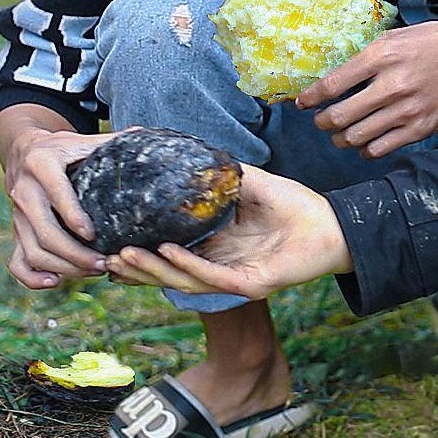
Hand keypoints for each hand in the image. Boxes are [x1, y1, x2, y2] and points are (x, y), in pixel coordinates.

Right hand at [0, 124, 114, 288]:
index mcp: (42, 164)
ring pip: (34, 252)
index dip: (74, 217)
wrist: (23, 151)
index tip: (94, 234)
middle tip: (103, 263)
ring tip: (93, 271)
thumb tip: (145, 136)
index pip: (57, 194)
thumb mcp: (80, 140)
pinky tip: (55, 282)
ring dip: (64, 267)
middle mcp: (24, 192)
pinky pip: (17, 262)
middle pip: (45, 232)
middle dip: (75, 253)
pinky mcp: (16, 232)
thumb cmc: (62, 148)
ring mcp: (17, 216)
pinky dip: (32, 278)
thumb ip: (110, 142)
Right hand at [104, 165, 352, 297]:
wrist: (334, 223)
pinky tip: (165, 251)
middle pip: (168, 274)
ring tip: (123, 256)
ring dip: (152, 269)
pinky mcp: (252, 284)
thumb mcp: (248, 184)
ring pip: (183, 280)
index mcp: (216, 248)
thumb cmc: (295, 206)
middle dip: (135, 268)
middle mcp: (220, 267)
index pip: (170, 256)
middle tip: (102, 256)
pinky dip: (187, 265)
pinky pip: (213, 276)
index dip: (141, 252)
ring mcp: (235, 279)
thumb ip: (218, 174)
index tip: (109, 241)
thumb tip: (186, 152)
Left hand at [296, 19, 437, 158]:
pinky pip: (381, 148)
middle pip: (340, 116)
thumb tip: (336, 77)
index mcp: (382, 56)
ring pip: (357, 137)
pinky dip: (366, 149)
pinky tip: (364, 142)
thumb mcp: (396, 37)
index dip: (311, 98)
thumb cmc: (435, 42)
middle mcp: (392, 85)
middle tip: (320, 121)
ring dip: (340, 139)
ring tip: (339, 135)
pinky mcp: (421, 128)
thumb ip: (366, 57)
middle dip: (322, 122)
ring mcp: (407, 110)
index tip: (303, 103)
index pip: (333, 85)